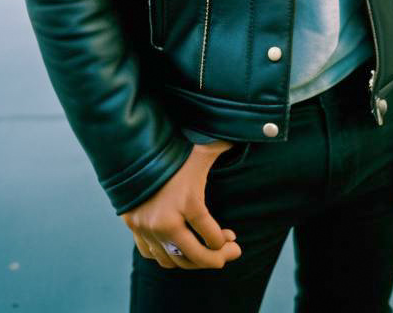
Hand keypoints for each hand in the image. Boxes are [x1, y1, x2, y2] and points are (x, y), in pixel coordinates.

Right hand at [121, 141, 242, 269]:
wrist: (134, 150)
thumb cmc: (174, 151)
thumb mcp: (203, 151)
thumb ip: (226, 147)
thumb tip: (258, 130)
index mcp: (188, 202)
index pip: (212, 237)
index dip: (225, 242)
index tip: (232, 238)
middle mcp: (167, 220)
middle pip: (196, 256)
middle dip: (216, 259)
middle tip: (228, 254)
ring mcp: (149, 228)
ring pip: (174, 261)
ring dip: (192, 261)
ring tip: (204, 253)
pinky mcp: (135, 229)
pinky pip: (152, 254)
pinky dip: (167, 257)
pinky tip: (179, 248)